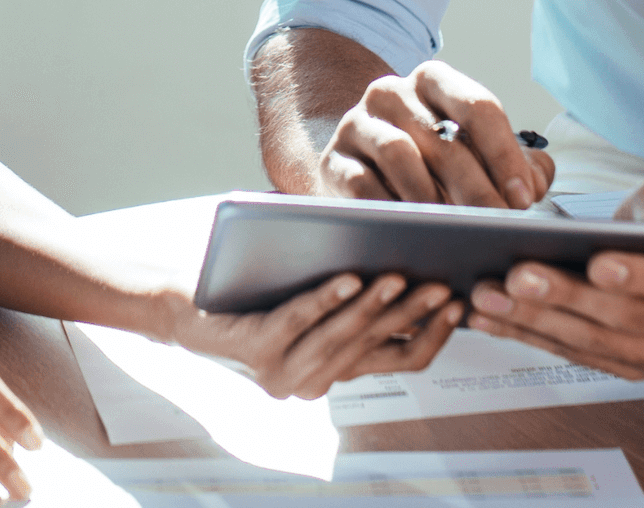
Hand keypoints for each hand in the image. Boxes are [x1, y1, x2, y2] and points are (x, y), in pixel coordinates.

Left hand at [172, 271, 467, 399]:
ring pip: (342, 336)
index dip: (433, 335)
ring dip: (375, 306)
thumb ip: (356, 294)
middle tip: (442, 285)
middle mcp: (313, 382)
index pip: (400, 359)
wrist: (182, 308)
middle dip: (413, 312)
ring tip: (400, 276)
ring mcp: (283, 372)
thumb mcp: (315, 297)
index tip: (461, 303)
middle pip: (376, 345)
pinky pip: (298, 321)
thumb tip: (412, 260)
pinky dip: (325, 299)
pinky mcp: (255, 349)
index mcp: (335, 370)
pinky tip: (347, 276)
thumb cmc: (252, 294)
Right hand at [318, 62, 555, 208]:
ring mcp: (358, 123)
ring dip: (432, 196)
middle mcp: (393, 93)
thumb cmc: (428, 160)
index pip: (477, 107)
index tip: (522, 197)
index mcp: (434, 81)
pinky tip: (411, 229)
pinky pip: (362, 183)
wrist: (358, 164)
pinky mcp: (334, 160)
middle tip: (497, 224)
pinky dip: (390, 207)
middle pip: (443, 139)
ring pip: (399, 155)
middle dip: (477, 188)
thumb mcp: (473, 151)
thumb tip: (535, 184)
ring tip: (456, 230)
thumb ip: (514, 163)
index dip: (504, 154)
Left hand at [464, 181, 643, 379]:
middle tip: (514, 276)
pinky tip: (488, 319)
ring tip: (486, 297)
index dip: (643, 277)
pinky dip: (528, 336)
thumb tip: (641, 239)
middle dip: (566, 297)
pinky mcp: (625, 368)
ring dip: (534, 322)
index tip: (596, 263)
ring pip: (593, 343)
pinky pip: (574, 354)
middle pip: (626, 320)